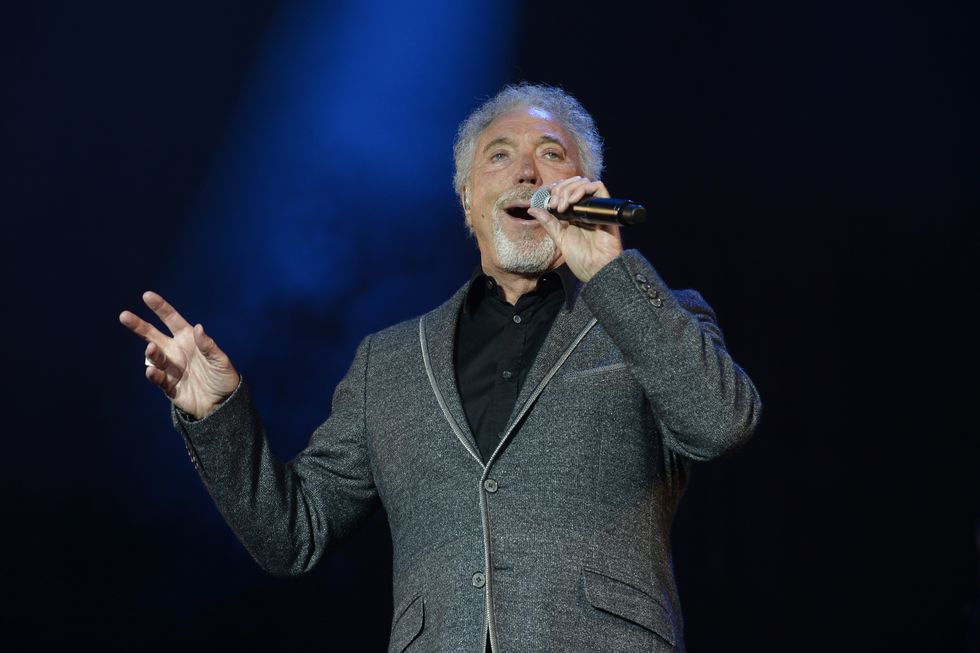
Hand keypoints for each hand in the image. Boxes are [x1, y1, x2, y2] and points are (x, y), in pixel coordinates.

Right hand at [119, 291, 239, 418]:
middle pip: (153, 335)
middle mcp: (176, 351)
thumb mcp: (221, 360)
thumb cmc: (224, 378)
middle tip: (124, 316)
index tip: (147, 295)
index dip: (160, 308)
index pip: (171, 320)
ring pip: (153, 356)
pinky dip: (153, 374)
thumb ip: (209, 346)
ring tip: (152, 348)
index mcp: (188, 339)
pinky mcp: (168, 385)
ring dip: (151, 352)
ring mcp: (170, 368)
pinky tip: (152, 371)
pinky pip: (157, 378)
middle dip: (139, 325)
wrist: (222, 404)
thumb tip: (198, 327)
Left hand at [527, 176, 622, 281]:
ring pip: (583, 182)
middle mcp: (585, 208)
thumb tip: (532, 209)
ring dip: (569, 189)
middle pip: (573, 184)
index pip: (565, 190)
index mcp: (574, 214)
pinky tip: (573, 201)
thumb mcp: (559, 238)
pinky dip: (583, 189)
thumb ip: (548, 222)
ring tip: (562, 206)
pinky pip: (598, 187)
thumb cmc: (581, 259)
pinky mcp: (606, 209)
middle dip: (560, 189)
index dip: (554, 188)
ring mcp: (595, 208)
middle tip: (554, 205)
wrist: (596, 269)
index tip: (544, 195)